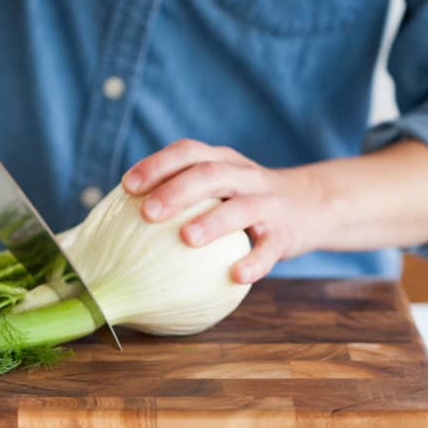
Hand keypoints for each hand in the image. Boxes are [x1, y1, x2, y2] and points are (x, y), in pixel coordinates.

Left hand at [122, 139, 318, 282]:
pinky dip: (254, 262)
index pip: (187, 152)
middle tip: (147, 213)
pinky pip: (269, 249)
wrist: (311, 206)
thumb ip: (181, 195)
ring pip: (242, 207)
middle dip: (177, 191)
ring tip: (186, 238)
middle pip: (210, 174)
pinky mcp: (285, 234)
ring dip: (213, 221)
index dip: (157, 165)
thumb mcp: (218, 187)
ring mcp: (268, 203)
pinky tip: (235, 275)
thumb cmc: (243, 201)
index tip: (127, 186)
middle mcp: (244, 176)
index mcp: (222, 161)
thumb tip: (116, 225)